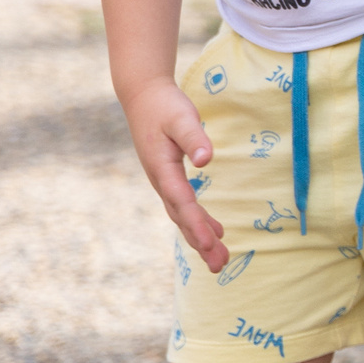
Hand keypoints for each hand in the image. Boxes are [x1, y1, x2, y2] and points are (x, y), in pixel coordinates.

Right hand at [127, 80, 225, 272]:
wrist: (144, 96)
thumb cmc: (165, 106)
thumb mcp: (182, 117)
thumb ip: (195, 138)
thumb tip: (207, 160)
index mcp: (162, 169)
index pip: (182, 202)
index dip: (197, 224)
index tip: (214, 243)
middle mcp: (160, 181)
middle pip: (182, 218)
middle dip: (200, 243)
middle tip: (219, 265)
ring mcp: (163, 181)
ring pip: (183, 216)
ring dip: (201, 238)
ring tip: (220, 260)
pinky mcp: (169, 178)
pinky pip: (185, 207)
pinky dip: (199, 222)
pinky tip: (215, 233)